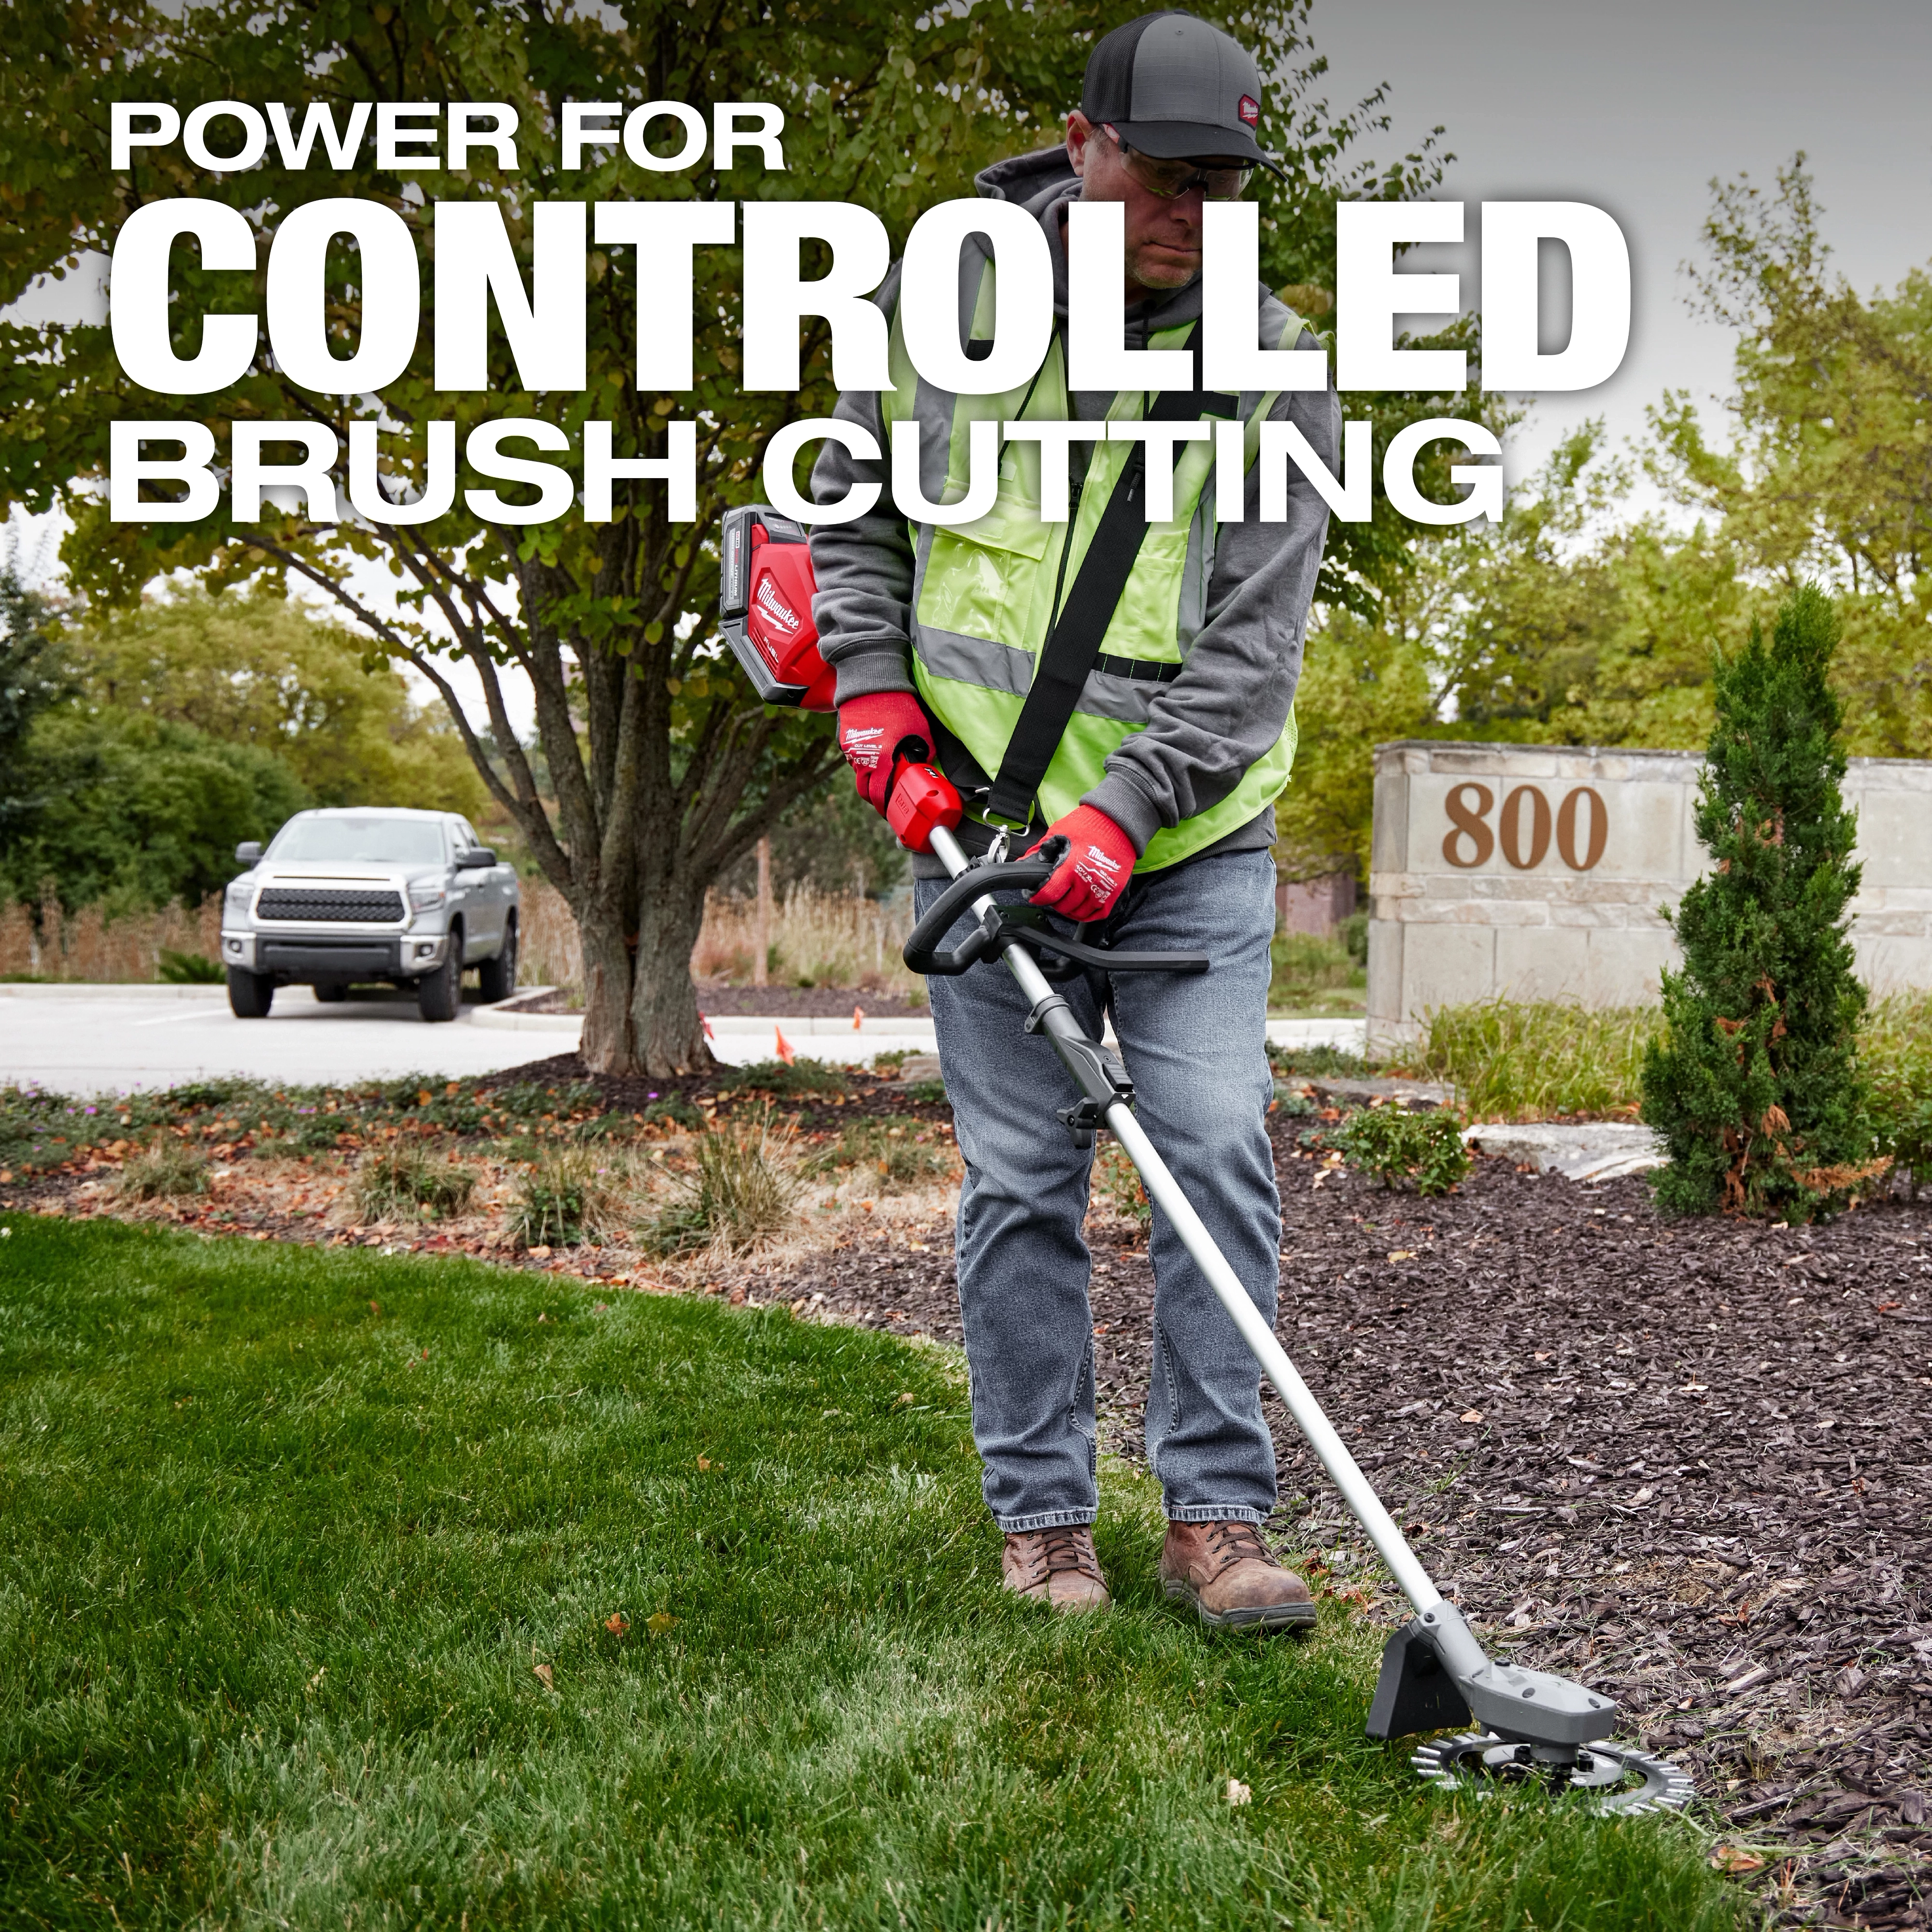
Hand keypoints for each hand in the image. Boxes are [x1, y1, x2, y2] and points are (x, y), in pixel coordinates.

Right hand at [837, 691, 932, 813]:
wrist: (873, 681)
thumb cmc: (900, 706)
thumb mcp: (921, 732)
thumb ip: (922, 754)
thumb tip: (922, 767)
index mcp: (882, 760)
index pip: (879, 796)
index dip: (885, 807)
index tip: (891, 810)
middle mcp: (862, 759)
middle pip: (864, 790)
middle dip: (875, 797)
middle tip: (886, 796)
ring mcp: (850, 749)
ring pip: (858, 772)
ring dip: (869, 776)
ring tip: (882, 768)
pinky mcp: (843, 739)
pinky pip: (852, 757)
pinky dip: (862, 759)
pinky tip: (874, 749)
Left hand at [1027, 805, 1134, 922]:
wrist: (1117, 823)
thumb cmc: (1088, 825)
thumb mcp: (1058, 834)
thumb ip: (1041, 852)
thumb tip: (1024, 863)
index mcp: (1070, 867)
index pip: (1048, 895)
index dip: (1038, 897)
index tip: (1035, 895)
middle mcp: (1087, 881)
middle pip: (1063, 907)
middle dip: (1054, 901)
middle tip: (1054, 892)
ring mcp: (1102, 889)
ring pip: (1079, 913)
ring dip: (1070, 909)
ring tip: (1067, 897)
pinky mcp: (1114, 891)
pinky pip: (1097, 913)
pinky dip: (1087, 912)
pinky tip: (1081, 903)